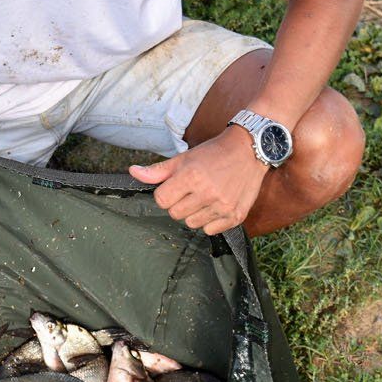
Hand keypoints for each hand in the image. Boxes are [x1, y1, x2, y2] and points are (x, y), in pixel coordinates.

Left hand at [129, 128, 268, 234]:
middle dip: (180, 203)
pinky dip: (211, 221)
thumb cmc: (213, 153)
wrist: (249, 150)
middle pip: (175, 214)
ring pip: (191, 223)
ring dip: (195, 212)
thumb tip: (133, 172)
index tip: (177, 186)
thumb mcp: (184, 158)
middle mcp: (207, 193)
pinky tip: (217, 204)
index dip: (166, 193)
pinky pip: (210, 230)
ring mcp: (222, 206)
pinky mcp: (235, 216)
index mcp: (191, 176)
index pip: (162, 201)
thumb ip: (158, 171)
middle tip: (193, 190)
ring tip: (206, 196)